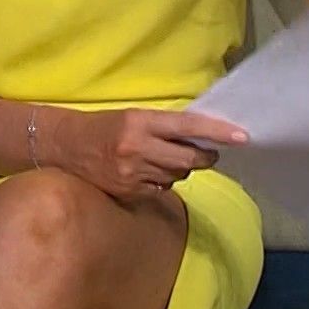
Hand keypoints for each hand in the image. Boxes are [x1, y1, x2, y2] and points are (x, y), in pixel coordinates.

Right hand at [49, 107, 246, 200]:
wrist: (65, 146)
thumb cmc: (103, 126)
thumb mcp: (132, 117)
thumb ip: (163, 127)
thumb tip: (201, 137)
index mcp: (140, 122)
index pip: (187, 127)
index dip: (218, 132)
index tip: (243, 136)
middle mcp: (138, 147)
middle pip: (189, 159)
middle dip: (203, 156)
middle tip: (205, 152)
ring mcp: (133, 172)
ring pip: (177, 175)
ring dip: (179, 168)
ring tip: (160, 158)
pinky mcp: (129, 191)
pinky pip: (161, 188)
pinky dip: (161, 180)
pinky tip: (145, 171)